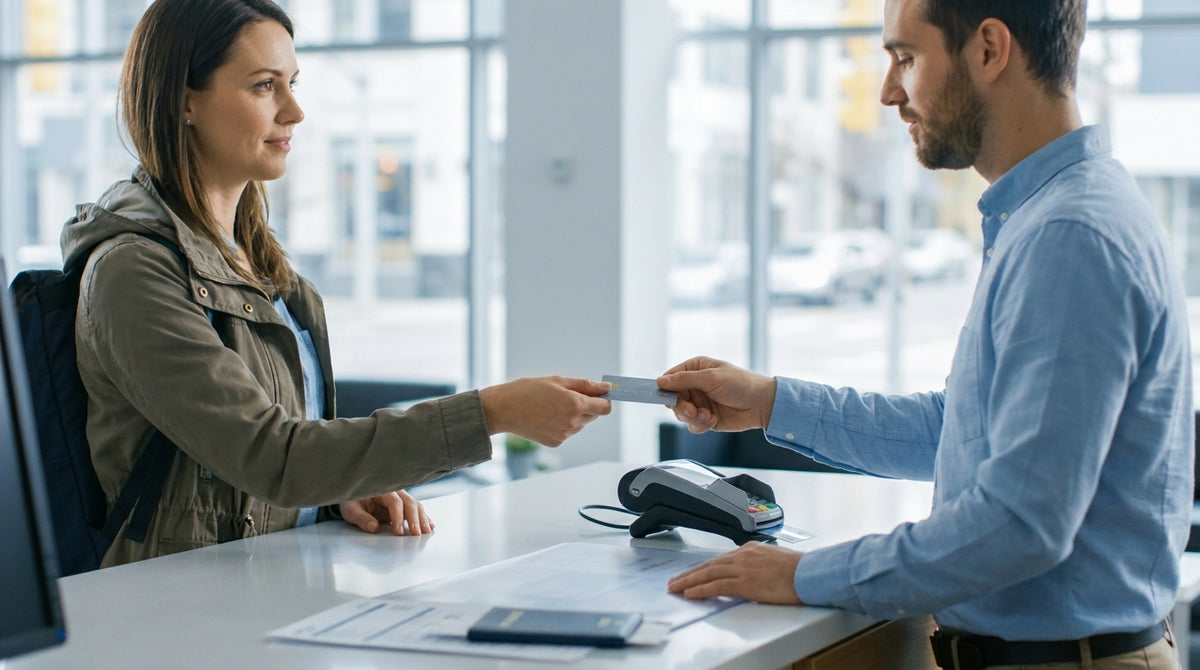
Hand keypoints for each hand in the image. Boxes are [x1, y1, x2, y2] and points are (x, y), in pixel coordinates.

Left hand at [338, 490, 432, 535]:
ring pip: (416, 505)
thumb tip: (374, 527)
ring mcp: (400, 497)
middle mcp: (394, 491)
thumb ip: (361, 518)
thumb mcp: (350, 510)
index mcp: (381, 490)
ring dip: (423, 518)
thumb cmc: (351, 501)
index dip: (398, 517)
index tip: (399, 531)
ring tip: (427, 531)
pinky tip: (430, 526)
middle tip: (416, 533)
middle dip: (415, 518)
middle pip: (409, 502)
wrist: (353, 496)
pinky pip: (416, 509)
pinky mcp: (402, 505)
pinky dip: (424, 517)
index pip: (394, 502)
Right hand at [479, 376, 611, 445]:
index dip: (604, 400)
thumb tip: (606, 388)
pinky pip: (567, 432)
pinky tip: (545, 416)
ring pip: (580, 424)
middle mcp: (573, 422)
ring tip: (551, 406)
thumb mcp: (557, 381)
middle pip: (593, 415)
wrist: (503, 409)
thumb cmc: (528, 390)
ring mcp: (564, 435)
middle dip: (586, 405)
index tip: (599, 394)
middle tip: (566, 395)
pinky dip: (562, 424)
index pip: (605, 408)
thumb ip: (585, 385)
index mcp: (576, 404)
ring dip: (573, 415)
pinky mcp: (555, 442)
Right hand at [656, 357, 775, 432]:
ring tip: (707, 415)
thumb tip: (660, 381)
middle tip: (692, 410)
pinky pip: (692, 425)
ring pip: (681, 415)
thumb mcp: (710, 378)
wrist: (761, 404)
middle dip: (682, 407)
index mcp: (695, 369)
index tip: (665, 398)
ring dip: (693, 417)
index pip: (670, 378)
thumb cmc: (741, 384)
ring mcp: (700, 403)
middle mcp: (695, 386)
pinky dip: (701, 425)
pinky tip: (713, 420)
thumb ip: (684, 380)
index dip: (666, 389)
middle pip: (673, 400)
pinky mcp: (705, 418)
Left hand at [667, 541, 803, 604]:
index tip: (692, 573)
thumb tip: (753, 574)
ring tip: (675, 588)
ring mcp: (743, 568)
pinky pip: (717, 586)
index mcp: (750, 549)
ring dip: (689, 581)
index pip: (720, 559)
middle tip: (675, 581)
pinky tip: (690, 594)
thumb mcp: (774, 560)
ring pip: (708, 573)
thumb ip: (759, 564)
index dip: (703, 568)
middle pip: (709, 565)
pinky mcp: (745, 582)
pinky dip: (701, 589)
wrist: (810, 573)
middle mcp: (743, 555)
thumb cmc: (799, 570)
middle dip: (690, 573)